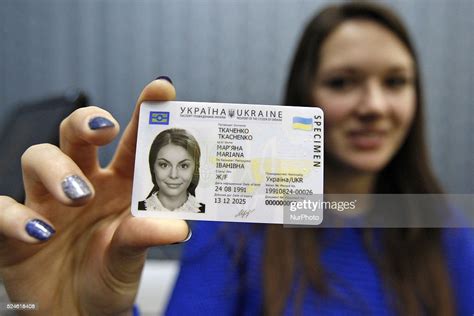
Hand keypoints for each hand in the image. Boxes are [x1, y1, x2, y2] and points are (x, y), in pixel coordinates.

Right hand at [0, 78, 188, 314]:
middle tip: (103, 129)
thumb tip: (179, 226)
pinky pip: (1, 209)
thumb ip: (147, 237)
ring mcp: (45, 203)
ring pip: (38, 158)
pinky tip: (40, 233)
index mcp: (119, 185)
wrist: (78, 315)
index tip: (162, 88)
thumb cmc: (110, 276)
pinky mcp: (13, 231)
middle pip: (76, 134)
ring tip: (79, 195)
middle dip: (87, 122)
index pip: (131, 141)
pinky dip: (16, 217)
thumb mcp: (133, 258)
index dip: (144, 112)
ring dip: (57, 169)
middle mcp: (82, 184)